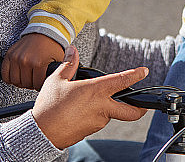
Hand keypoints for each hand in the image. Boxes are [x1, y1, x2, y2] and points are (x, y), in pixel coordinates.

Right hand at [2, 33, 65, 90]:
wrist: (44, 31)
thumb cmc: (52, 46)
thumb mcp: (58, 60)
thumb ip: (56, 73)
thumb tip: (54, 84)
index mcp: (39, 63)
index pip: (37, 85)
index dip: (41, 86)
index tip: (42, 83)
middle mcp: (26, 61)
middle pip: (26, 84)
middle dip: (32, 84)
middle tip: (35, 80)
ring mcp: (16, 58)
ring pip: (15, 81)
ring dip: (21, 82)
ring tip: (27, 78)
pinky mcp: (9, 55)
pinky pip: (5, 73)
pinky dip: (10, 78)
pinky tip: (17, 76)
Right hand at [32, 46, 148, 148]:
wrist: (41, 133)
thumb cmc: (49, 106)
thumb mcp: (57, 80)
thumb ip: (69, 64)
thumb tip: (73, 51)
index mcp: (96, 91)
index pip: (122, 81)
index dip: (136, 75)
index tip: (143, 71)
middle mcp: (102, 107)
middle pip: (130, 112)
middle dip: (140, 109)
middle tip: (142, 105)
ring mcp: (97, 121)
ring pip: (110, 114)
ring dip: (108, 108)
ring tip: (89, 101)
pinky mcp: (90, 131)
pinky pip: (98, 121)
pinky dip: (95, 115)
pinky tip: (81, 111)